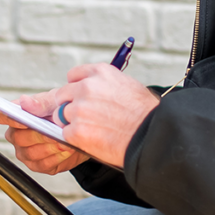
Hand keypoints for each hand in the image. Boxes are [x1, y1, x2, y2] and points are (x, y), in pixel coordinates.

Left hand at [0, 64, 159, 173]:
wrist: (155, 136)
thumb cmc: (146, 116)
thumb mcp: (126, 88)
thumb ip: (102, 87)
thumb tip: (82, 93)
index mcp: (100, 72)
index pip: (73, 77)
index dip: (74, 91)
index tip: (78, 100)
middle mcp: (86, 87)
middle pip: (59, 96)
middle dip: (62, 108)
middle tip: (67, 117)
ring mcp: (78, 109)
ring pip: (60, 117)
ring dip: (70, 126)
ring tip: (93, 133)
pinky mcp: (75, 130)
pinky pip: (65, 135)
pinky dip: (75, 141)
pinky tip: (92, 142)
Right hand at [0, 92, 90, 174]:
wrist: (79, 130)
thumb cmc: (62, 113)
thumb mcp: (55, 102)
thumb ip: (40, 102)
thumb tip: (24, 101)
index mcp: (16, 116)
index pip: (0, 116)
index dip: (8, 118)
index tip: (23, 119)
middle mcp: (16, 135)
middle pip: (17, 138)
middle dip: (38, 135)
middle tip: (54, 131)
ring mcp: (25, 152)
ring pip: (30, 153)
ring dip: (50, 147)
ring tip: (64, 140)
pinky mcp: (37, 165)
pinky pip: (43, 164)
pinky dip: (57, 157)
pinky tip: (66, 149)